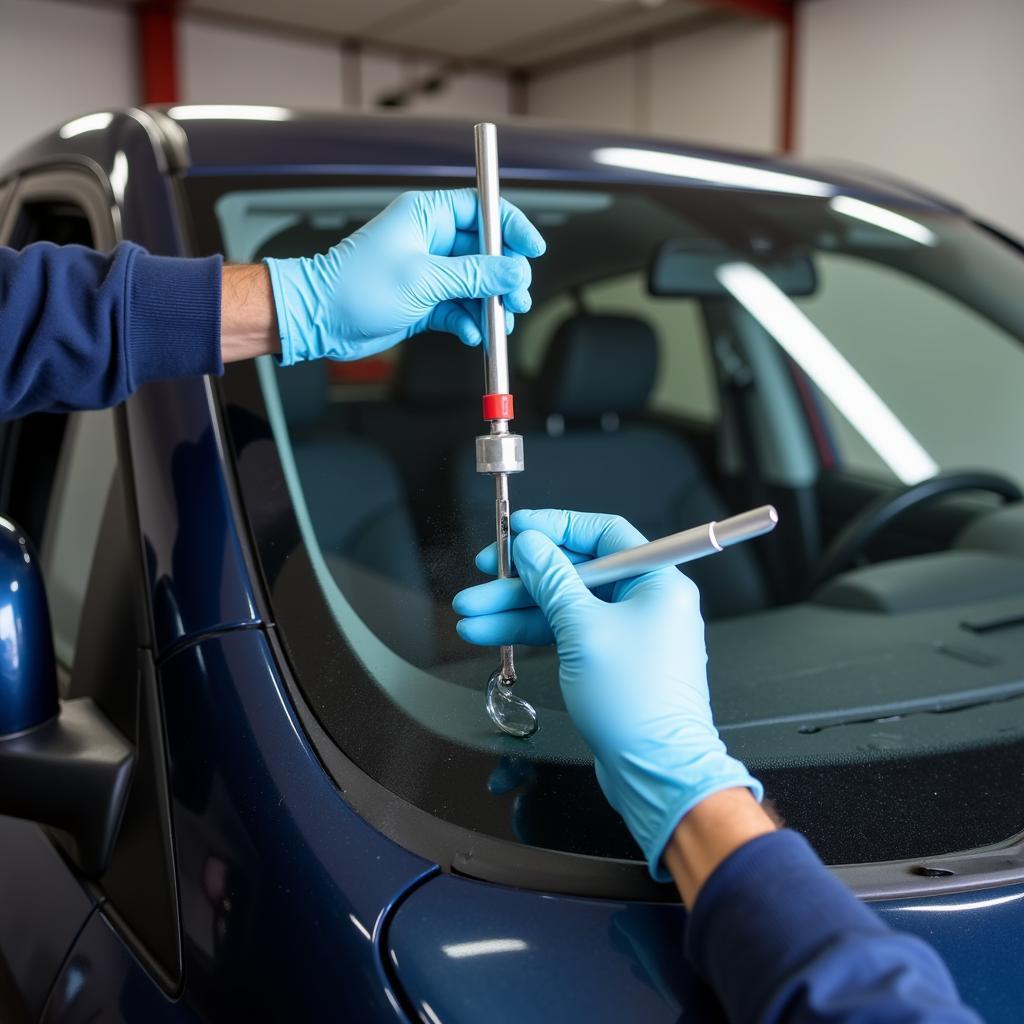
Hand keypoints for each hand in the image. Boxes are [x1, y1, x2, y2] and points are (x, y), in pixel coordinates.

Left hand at [264, 188, 544, 363]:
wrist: (321, 319)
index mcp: (426, 215)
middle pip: (485, 251)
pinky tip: (471, 333)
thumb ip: (476, 275)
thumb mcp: (425, 278)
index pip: (483, 210)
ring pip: (475, 284)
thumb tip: (515, 272)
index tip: (533, 249)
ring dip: (490, 304)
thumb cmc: (356, 286)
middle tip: (518, 297)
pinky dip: (468, 321)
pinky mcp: (423, 300)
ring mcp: (427, 271)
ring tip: (500, 323)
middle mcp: (429, 239)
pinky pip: (458, 308)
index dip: (511, 228)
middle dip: (504, 276)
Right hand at [453, 509, 762, 880]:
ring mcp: (627, 633)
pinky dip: (533, 632)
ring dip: (516, 609)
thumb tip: (532, 545)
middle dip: (522, 577)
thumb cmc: (637, 703)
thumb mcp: (583, 629)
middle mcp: (646, 601)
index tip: (517, 529)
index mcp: (657, 580)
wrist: (656, 772)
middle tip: (483, 574)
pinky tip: (492, 632)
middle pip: (575, 571)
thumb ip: (553, 580)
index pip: (602, 533)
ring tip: (470, 613)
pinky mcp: (611, 661)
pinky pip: (567, 633)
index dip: (555, 526)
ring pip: (563, 606)